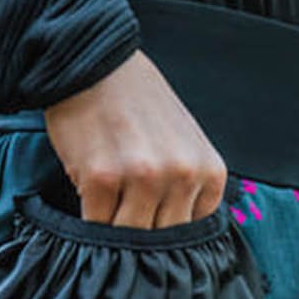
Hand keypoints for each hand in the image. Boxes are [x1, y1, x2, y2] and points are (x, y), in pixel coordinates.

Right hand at [43, 49, 227, 228]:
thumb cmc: (137, 102)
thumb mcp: (186, 141)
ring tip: (107, 211)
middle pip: (163, 238)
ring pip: (130, 236)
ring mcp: (142, 178)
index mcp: (209, 171)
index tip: (149, 222)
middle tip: (124, 221)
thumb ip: (190, 185)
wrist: (92, 60)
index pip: (192, 231)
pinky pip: (96, 224)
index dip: (166, 232)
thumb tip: (177, 238)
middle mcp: (181, 176)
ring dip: (114, 232)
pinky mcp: (101, 178)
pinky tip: (89, 198)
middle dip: (142, 238)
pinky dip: (90, 220)